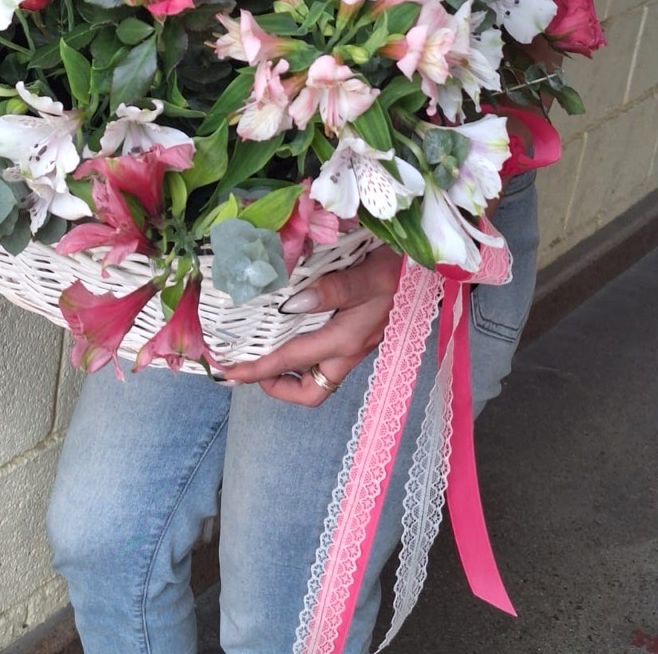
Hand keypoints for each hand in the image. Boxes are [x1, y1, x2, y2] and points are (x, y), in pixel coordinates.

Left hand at [220, 244, 402, 406]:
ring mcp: (357, 345)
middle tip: (249, 367)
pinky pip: (326, 355)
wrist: (432, 268)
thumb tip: (291, 305)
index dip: (256, 370)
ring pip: (319, 376)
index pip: (292, 362)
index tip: (227, 371)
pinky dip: (304, 353)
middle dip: (276, 386)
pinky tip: (291, 328)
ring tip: (262, 350)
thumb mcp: (369, 273)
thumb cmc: (402, 268)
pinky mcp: (360, 334)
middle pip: (311, 391)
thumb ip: (334, 289)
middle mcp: (350, 349)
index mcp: (347, 338)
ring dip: (289, 371)